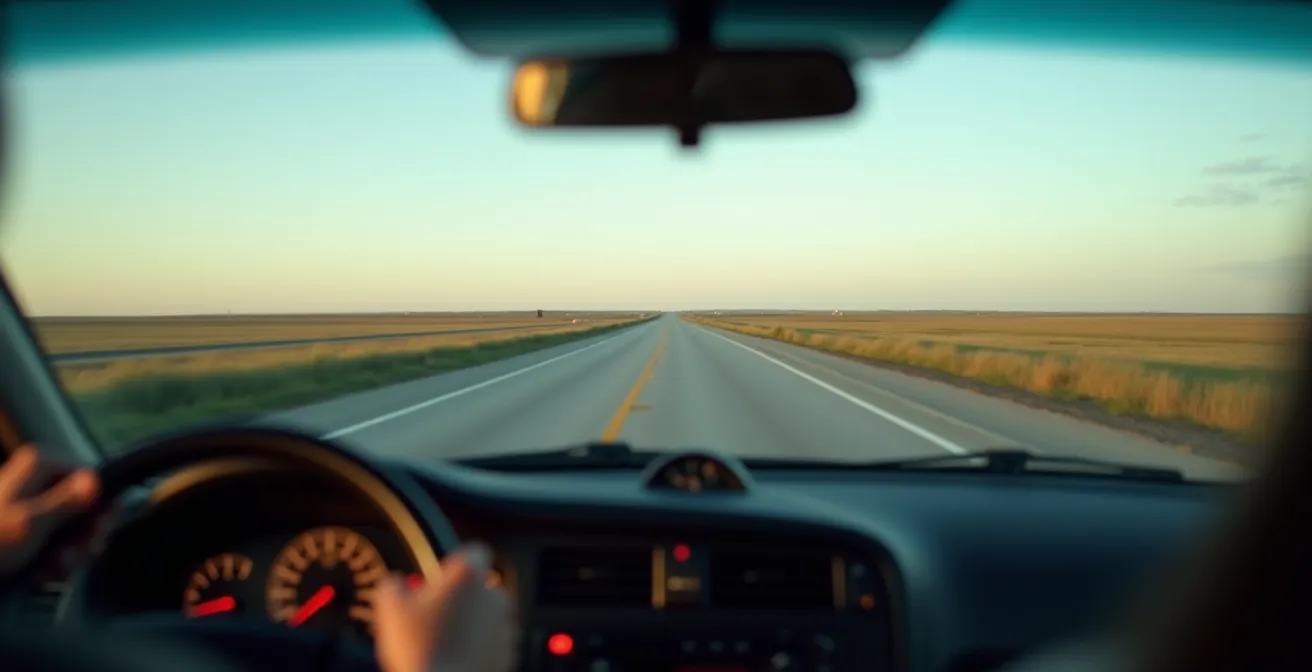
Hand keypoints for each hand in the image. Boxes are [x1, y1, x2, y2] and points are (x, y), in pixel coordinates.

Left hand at [0, 444, 99, 575]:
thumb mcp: (30, 523)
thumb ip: (68, 501)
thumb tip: (97, 479)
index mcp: (39, 466)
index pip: (90, 478)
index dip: (99, 509)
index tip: (96, 535)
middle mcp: (33, 480)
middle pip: (80, 505)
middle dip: (80, 538)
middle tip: (71, 561)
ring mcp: (23, 505)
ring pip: (65, 527)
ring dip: (65, 555)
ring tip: (50, 573)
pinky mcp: (15, 531)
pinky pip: (45, 542)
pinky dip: (47, 561)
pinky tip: (39, 576)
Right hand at [374, 543, 519, 671]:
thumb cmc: (420, 650)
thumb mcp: (389, 608)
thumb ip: (392, 584)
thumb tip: (394, 583)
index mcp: (468, 575)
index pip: (474, 550)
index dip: (456, 562)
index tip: (441, 577)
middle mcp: (494, 594)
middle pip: (480, 585)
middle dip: (461, 597)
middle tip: (435, 615)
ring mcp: (505, 624)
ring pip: (488, 614)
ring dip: (471, 621)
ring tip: (443, 640)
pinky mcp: (509, 650)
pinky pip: (494, 640)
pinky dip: (480, 645)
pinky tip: (457, 655)